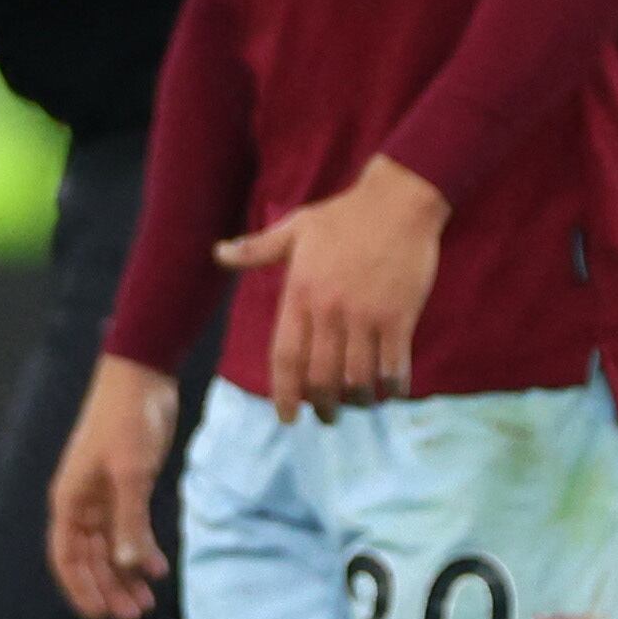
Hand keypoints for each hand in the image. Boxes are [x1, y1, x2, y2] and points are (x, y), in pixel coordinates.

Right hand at [44, 355, 180, 618]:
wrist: (142, 379)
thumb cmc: (128, 423)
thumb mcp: (130, 474)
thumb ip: (129, 521)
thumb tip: (127, 567)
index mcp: (70, 501)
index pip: (67, 558)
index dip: (81, 589)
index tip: (102, 616)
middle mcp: (81, 504)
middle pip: (89, 559)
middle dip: (108, 588)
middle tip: (134, 615)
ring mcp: (102, 496)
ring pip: (109, 549)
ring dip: (124, 575)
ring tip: (147, 600)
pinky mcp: (125, 487)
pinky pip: (127, 530)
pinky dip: (139, 550)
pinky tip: (156, 567)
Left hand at [217, 154, 446, 419]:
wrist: (398, 201)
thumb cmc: (344, 216)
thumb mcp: (294, 229)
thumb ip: (257, 249)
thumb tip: (218, 254)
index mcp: (299, 294)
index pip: (285, 356)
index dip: (284, 393)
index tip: (286, 417)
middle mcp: (329, 310)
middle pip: (321, 377)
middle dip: (323, 406)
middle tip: (327, 416)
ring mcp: (366, 316)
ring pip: (357, 378)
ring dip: (358, 399)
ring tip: (358, 404)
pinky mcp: (399, 316)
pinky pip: (393, 364)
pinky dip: (392, 385)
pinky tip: (392, 389)